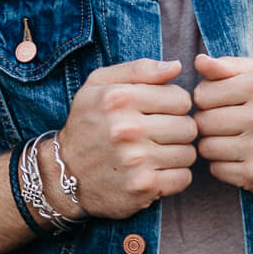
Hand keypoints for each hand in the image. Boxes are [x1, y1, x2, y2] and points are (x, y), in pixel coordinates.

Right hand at [55, 59, 196, 218]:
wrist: (63, 174)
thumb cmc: (86, 124)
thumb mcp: (99, 85)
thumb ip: (140, 69)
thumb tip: (177, 66)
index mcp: (119, 98)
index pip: (181, 99)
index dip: (174, 105)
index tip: (160, 112)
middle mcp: (127, 129)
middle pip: (188, 127)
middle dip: (178, 130)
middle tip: (159, 135)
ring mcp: (136, 161)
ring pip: (189, 153)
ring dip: (177, 153)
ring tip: (157, 152)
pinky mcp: (142, 187)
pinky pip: (183, 178)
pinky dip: (175, 176)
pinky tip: (157, 171)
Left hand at [192, 53, 252, 202]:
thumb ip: (232, 66)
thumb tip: (198, 62)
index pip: (203, 94)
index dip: (208, 99)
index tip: (223, 103)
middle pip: (203, 122)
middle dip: (210, 123)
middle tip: (229, 124)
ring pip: (206, 147)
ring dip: (215, 145)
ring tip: (235, 140)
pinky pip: (217, 170)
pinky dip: (225, 165)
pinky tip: (242, 157)